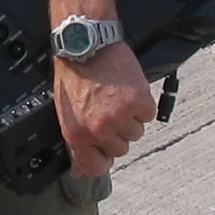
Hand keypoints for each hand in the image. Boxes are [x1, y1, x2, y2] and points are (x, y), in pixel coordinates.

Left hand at [54, 42, 154, 175]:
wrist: (86, 44)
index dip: (104, 157)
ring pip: (136, 132)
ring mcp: (120, 117)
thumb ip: (77, 142)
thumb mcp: (65, 113)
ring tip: (117, 96)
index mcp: (77, 135)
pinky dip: (142, 103)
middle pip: (122, 148)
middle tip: (108, 108)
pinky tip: (127, 89)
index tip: (105, 148)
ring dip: (131, 116)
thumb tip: (79, 170)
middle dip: (118, 131)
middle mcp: (99, 130)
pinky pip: (148, 115)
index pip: (97, 166)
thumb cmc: (74, 74)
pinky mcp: (138, 102)